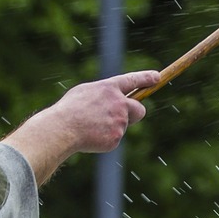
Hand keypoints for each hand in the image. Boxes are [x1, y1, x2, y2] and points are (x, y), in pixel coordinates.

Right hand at [43, 70, 159, 153]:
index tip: (156, 77)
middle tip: (121, 117)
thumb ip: (104, 94)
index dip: (146, 78)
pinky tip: (91, 136)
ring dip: (113, 127)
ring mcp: (120, 121)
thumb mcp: (84, 92)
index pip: (133, 80)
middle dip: (134, 113)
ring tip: (92, 127)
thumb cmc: (68, 110)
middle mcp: (119, 103)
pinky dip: (105, 139)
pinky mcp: (117, 137)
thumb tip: (115, 98)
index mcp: (109, 88)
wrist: (62, 129)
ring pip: (123, 125)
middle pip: (139, 109)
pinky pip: (115, 138)